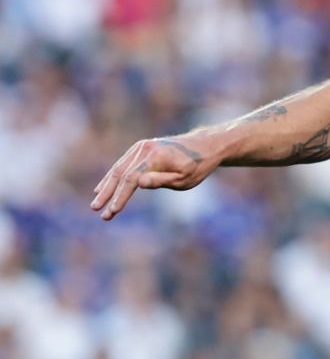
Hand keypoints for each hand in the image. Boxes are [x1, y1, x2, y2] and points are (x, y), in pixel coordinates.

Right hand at [90, 137, 216, 219]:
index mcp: (155, 156)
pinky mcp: (140, 149)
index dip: (120, 196)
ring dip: (106, 187)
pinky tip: (102, 188)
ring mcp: (141, 147)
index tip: (112, 212)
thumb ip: (161, 180)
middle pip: (119, 173)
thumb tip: (138, 183)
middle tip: (96, 210)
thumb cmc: (197, 166)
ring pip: (118, 168)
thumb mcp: (184, 178)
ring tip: (96, 205)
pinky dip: (113, 177)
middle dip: (107, 193)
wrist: (205, 146)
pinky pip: (122, 164)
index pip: (131, 179)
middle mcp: (144, 148)